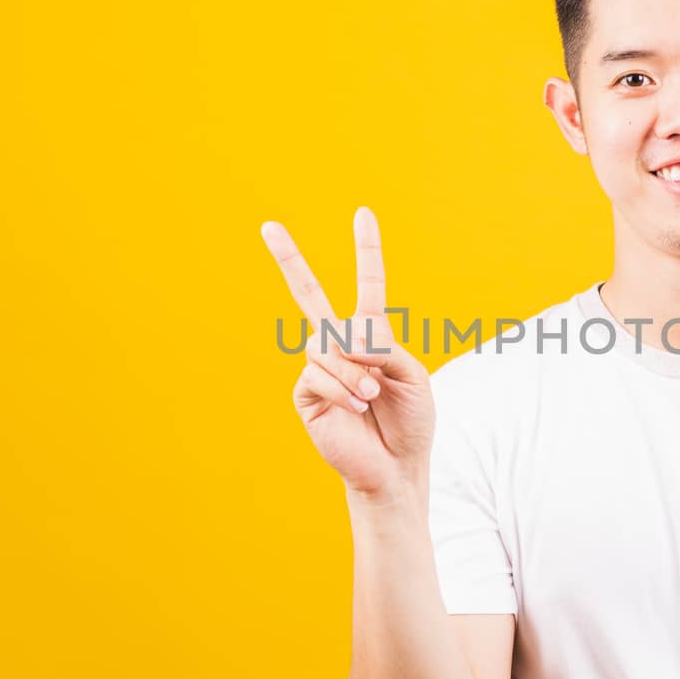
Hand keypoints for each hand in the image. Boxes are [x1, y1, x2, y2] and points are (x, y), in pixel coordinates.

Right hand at [259, 207, 433, 499]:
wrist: (396, 465)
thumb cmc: (410, 421)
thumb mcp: (411, 375)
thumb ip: (383, 347)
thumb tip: (342, 338)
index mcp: (372, 335)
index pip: (368, 284)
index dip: (366, 250)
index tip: (363, 213)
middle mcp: (340, 345)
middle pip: (309, 294)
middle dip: (289, 259)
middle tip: (267, 225)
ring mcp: (319, 367)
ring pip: (328, 346)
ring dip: (355, 373)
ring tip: (371, 396)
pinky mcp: (305, 393)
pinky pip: (317, 373)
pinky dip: (342, 389)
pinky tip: (356, 406)